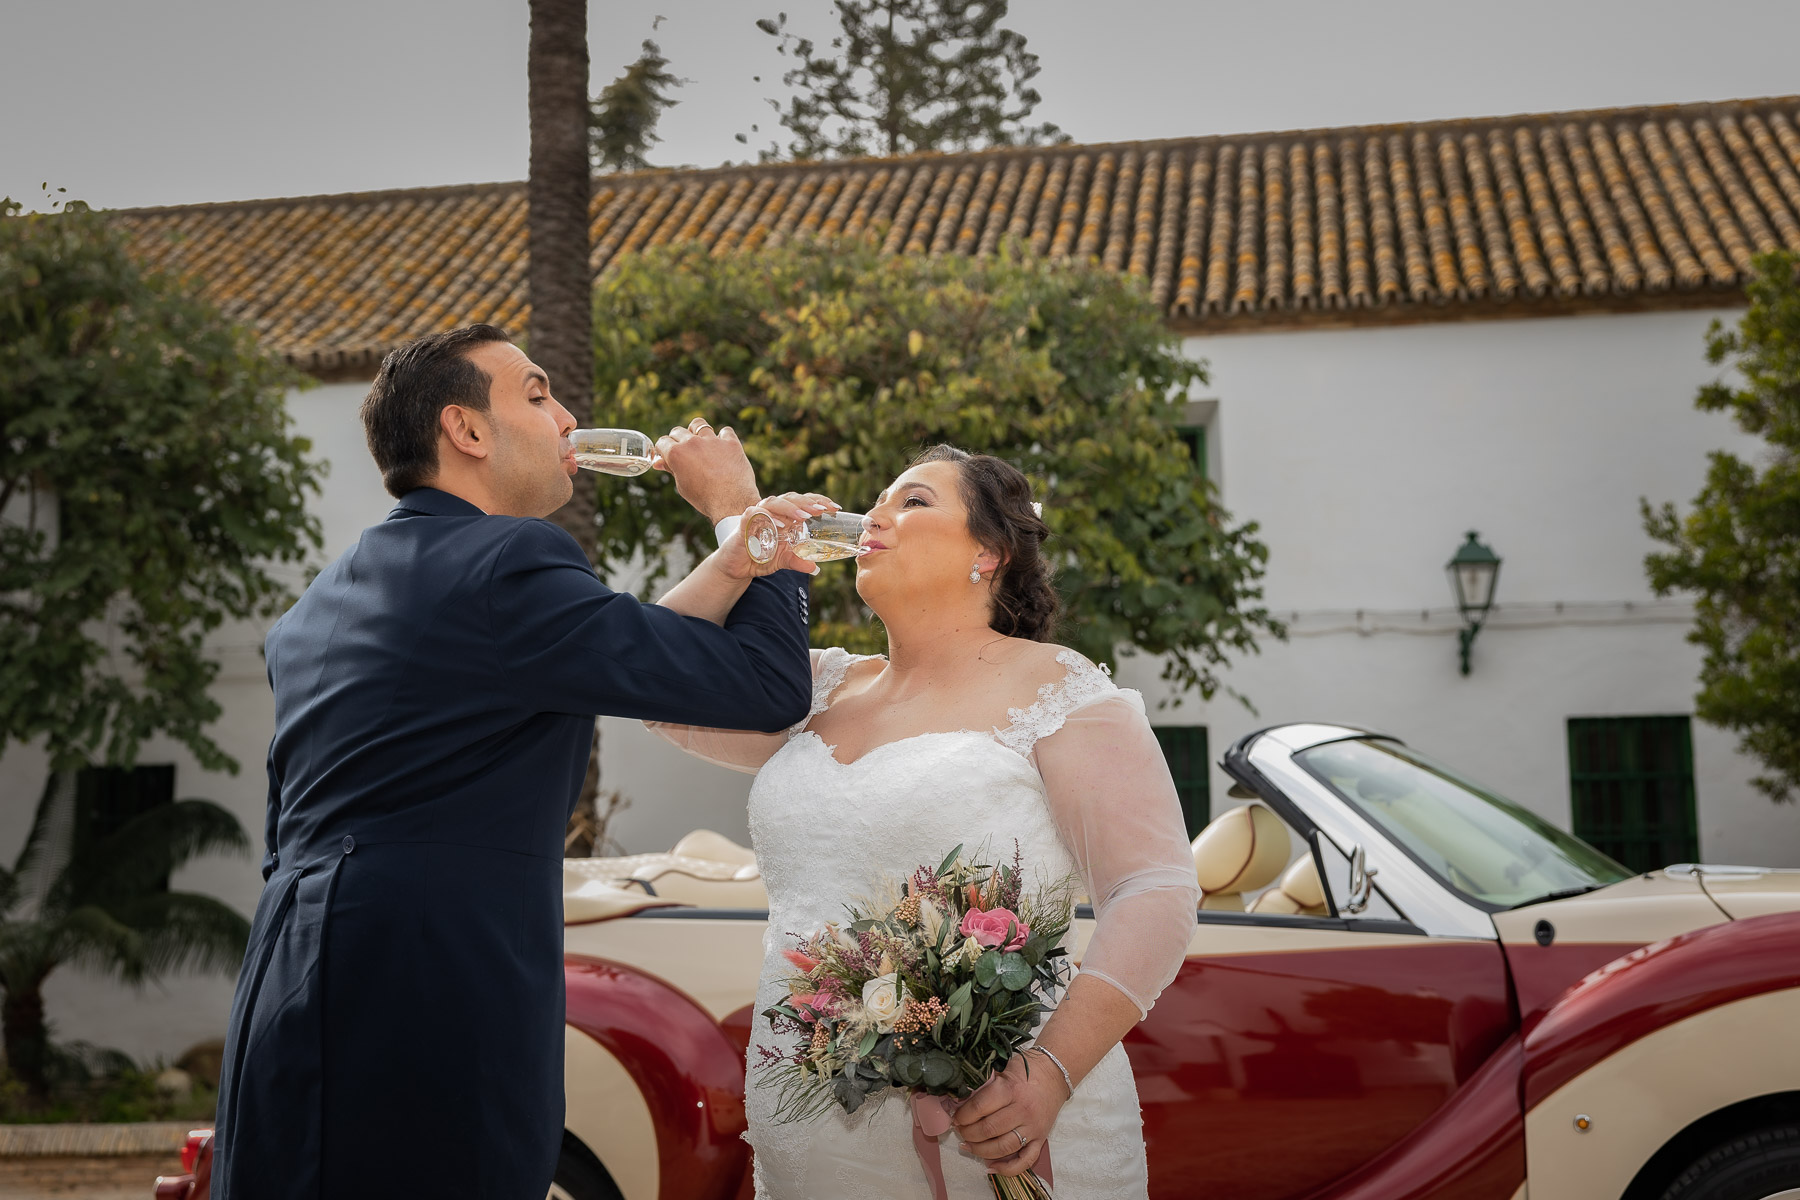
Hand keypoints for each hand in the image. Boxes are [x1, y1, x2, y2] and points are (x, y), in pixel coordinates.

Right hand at [654, 418, 758, 522]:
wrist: (731, 503)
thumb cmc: (704, 498)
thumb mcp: (682, 485)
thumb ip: (672, 469)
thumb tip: (659, 462)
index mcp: (676, 453)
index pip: (663, 441)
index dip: (663, 449)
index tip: (667, 454)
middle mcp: (692, 442)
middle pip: (678, 431)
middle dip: (677, 440)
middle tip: (683, 452)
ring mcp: (712, 440)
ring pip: (698, 424)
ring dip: (697, 432)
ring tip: (700, 443)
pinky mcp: (731, 442)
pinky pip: (725, 431)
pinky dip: (723, 437)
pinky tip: (723, 448)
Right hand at [714, 492, 839, 580]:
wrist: (736, 567)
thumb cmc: (760, 557)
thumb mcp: (783, 560)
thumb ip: (798, 561)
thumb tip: (815, 568)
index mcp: (785, 516)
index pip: (803, 502)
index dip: (819, 501)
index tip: (835, 508)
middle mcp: (773, 511)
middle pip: (792, 498)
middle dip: (808, 503)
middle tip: (823, 510)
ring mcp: (758, 514)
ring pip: (775, 502)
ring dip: (791, 508)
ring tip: (805, 516)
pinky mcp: (745, 522)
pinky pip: (756, 514)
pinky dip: (768, 517)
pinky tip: (780, 524)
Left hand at [950, 1050, 1068, 1177]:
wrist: (1054, 1074)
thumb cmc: (1026, 1071)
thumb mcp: (1003, 1071)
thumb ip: (984, 1086)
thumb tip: (959, 1101)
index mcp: (1010, 1090)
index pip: (980, 1107)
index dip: (963, 1115)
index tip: (955, 1117)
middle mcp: (1023, 1110)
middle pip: (989, 1130)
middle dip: (968, 1133)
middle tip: (960, 1131)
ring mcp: (1033, 1127)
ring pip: (1003, 1147)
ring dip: (980, 1150)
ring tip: (968, 1145)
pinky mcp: (1041, 1139)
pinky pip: (1025, 1160)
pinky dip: (1008, 1168)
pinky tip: (991, 1166)